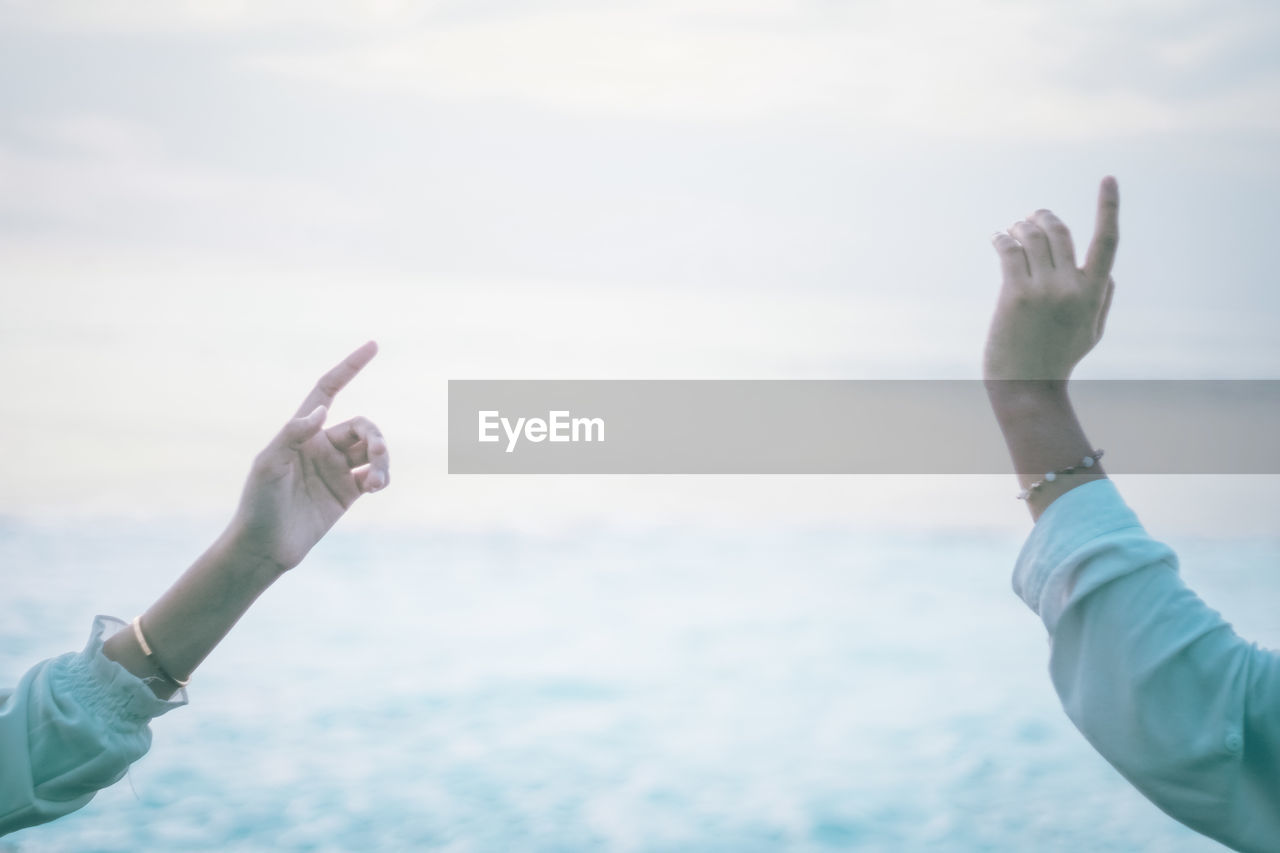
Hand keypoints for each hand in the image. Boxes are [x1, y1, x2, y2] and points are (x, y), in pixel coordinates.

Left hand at [226, 341, 390, 572]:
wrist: (265, 548)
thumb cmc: (258, 504)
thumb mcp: (268, 465)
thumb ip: (293, 434)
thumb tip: (323, 411)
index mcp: (301, 432)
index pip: (329, 390)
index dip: (350, 367)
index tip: (373, 346)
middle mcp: (322, 446)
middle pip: (362, 427)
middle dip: (375, 438)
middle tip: (377, 456)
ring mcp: (337, 470)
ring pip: (373, 451)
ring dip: (382, 461)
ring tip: (377, 484)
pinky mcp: (349, 493)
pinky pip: (375, 475)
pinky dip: (382, 477)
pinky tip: (374, 488)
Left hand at [983, 177, 1119, 380]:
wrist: (1026, 387)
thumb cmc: (1057, 359)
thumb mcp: (1091, 331)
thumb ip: (1102, 298)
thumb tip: (1108, 271)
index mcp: (1093, 293)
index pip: (1107, 241)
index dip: (1109, 207)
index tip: (1109, 179)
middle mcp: (1071, 287)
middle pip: (1060, 233)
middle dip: (1045, 217)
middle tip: (1034, 216)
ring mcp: (1043, 290)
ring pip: (1033, 239)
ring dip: (1022, 227)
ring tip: (1015, 228)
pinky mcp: (1015, 294)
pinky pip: (1010, 252)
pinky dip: (1003, 239)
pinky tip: (999, 237)